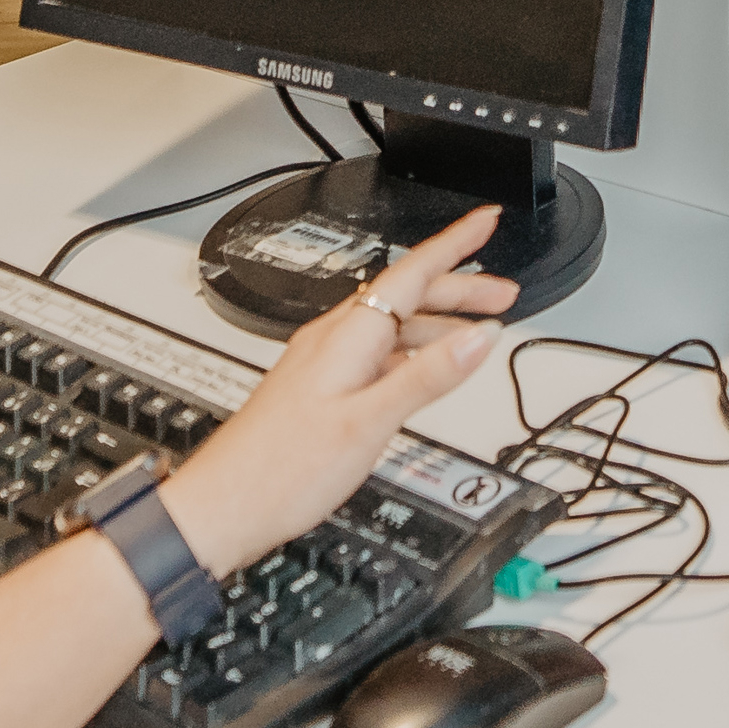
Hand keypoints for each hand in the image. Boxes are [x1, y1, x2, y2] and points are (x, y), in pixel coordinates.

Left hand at [165, 210, 516, 573]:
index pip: (412, 272)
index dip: (455, 243)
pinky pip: (376, 351)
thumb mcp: (368, 422)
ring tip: (478, 330)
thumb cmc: (281, 470)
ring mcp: (323, 363)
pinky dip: (412, 350)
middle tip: (503, 292)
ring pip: (392, 323)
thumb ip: (426, 377)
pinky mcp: (319, 388)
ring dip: (438, 320)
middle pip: (406, 294)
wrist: (225, 507)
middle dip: (459, 287)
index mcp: (346, 337)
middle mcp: (332, 340)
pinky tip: (425, 369)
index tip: (486, 220)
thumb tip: (478, 337)